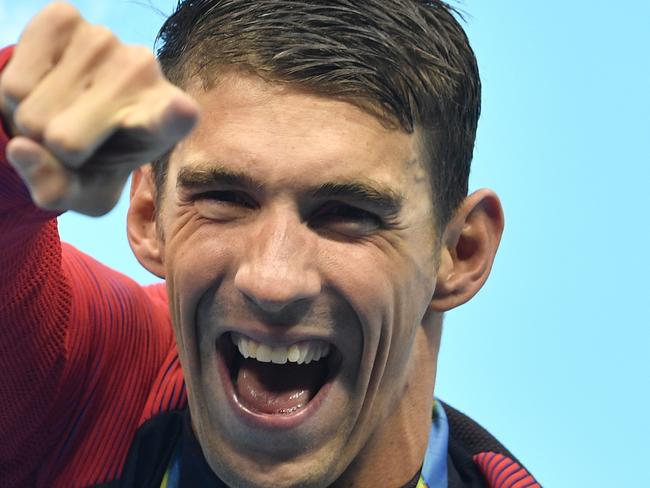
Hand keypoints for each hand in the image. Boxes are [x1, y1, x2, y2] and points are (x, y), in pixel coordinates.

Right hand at [0, 2, 198, 215]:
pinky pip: (14, 81)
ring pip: (35, 111)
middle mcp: (144, 72)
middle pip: (66, 141)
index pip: (174, 117)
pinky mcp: (64, 17)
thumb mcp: (83, 193)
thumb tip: (22, 149)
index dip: (174, 114)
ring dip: (31, 122)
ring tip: (59, 114)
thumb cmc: (91, 160)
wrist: (69, 112)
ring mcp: (106, 40)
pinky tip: (44, 88)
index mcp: (166, 121)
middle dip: (51, 152)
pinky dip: (14, 95)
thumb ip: (58, 189)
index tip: (180, 111)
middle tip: (70, 142)